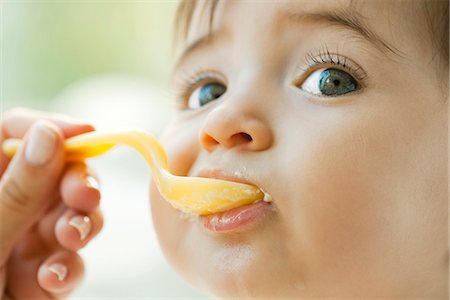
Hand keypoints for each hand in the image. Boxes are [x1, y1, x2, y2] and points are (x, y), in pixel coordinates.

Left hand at [0, 108, 103, 298]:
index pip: (9, 132)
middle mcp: (2, 205)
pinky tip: (51, 281)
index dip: (48, 128)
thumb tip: (49, 133)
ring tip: (70, 240)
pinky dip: (67, 268)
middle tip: (85, 198)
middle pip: (53, 173)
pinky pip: (67, 260)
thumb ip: (15, 190)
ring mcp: (21, 240)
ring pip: (70, 216)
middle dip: (75, 184)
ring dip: (78, 227)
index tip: (85, 133)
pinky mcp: (39, 274)